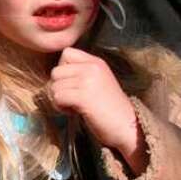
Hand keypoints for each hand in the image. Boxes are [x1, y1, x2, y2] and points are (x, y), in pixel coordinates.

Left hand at [48, 47, 147, 173]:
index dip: (63, 70)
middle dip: (58, 88)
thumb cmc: (108, 108)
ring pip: (54, 86)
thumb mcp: (96, 82)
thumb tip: (54, 77)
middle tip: (72, 99)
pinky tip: (75, 112)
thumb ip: (79, 74)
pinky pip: (58, 97)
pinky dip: (61, 108)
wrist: (127, 126)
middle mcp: (92, 67)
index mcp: (96, 62)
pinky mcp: (84, 97)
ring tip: (75, 107)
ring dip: (60, 100)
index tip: (72, 85)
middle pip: (56, 71)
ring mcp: (88, 81)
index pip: (66, 53)